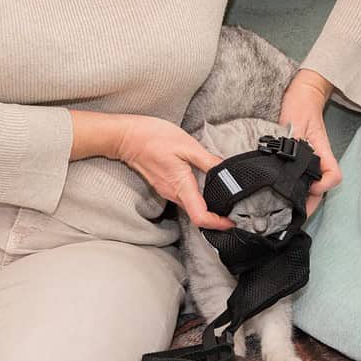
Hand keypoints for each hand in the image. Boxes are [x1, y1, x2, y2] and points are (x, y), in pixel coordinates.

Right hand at [113, 115, 235, 230]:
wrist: (126, 137)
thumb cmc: (153, 137)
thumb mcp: (187, 145)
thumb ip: (208, 161)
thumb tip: (227, 172)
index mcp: (180, 186)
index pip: (200, 217)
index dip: (217, 224)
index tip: (231, 223)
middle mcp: (172, 193)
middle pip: (197, 216)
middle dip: (216, 218)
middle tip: (234, 212)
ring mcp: (166, 191)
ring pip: (190, 208)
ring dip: (207, 209)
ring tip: (223, 201)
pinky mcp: (163, 185)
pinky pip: (183, 198)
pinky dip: (196, 199)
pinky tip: (205, 189)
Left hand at [279, 69, 342, 216]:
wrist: (302, 94)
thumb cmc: (300, 106)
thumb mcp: (296, 124)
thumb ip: (295, 144)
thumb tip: (290, 166)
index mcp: (322, 152)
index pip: (333, 176)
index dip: (323, 186)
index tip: (308, 188)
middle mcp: (319, 159)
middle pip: (321, 190)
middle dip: (307, 205)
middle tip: (287, 215)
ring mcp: (311, 161)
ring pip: (310, 187)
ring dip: (298, 198)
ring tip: (280, 209)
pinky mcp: (300, 160)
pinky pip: (300, 179)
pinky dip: (291, 189)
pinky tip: (277, 194)